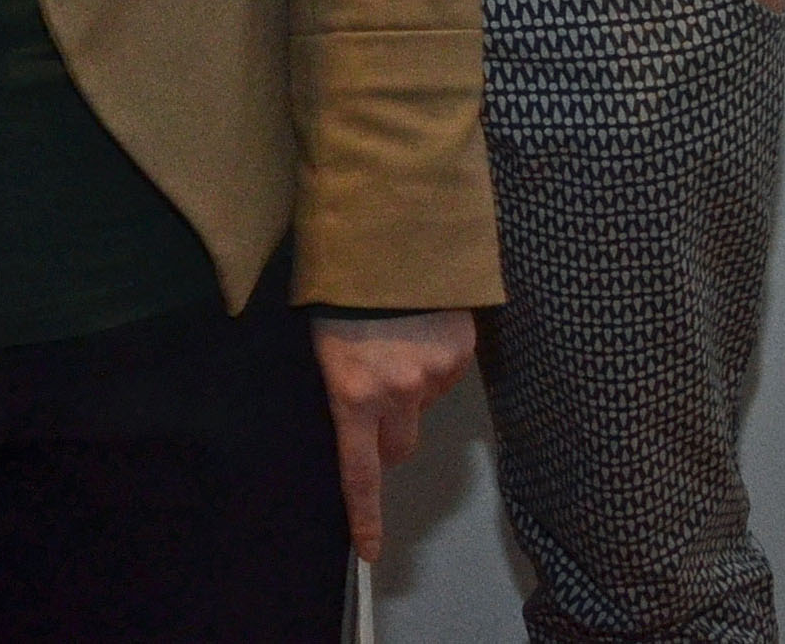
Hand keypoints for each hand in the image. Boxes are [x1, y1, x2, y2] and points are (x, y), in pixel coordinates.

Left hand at [313, 309, 475, 561]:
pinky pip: (447, 374)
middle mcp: (397, 393)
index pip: (359, 473)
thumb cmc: (340, 289)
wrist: (386, 234)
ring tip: (394, 339)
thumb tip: (355, 416)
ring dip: (411, 388)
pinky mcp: (461, 352)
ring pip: (424, 405)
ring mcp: (434, 374)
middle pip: (399, 447)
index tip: (370, 550)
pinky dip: (434, 359)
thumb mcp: (323, 344)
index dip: (365, 516)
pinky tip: (419, 326)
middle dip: (388, 434)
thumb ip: (342, 390)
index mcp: (352, 394)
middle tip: (373, 395)